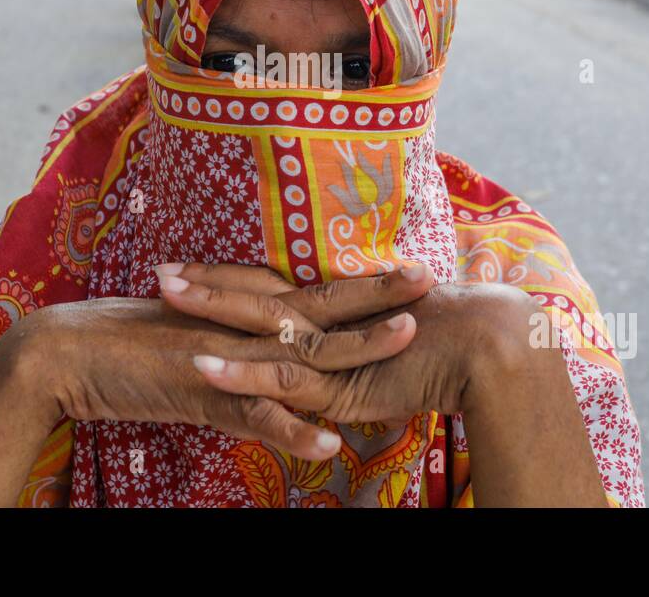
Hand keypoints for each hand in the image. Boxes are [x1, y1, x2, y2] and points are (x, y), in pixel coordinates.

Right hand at [14, 290, 418, 460]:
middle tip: (430, 276)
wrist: (68, 352)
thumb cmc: (130, 344)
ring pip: (301, 352)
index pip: (313, 292)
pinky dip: (291, 430)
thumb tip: (280, 353)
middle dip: (378, 293)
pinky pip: (254, 414)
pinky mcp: (200, 390)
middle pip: (321, 306)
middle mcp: (241, 323)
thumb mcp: (198, 340)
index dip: (362, 283)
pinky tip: (330, 443)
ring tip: (406, 339)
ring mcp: (225, 355)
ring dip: (355, 347)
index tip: (409, 269)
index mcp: (241, 309)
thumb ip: (244, 345)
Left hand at [159, 263, 541, 425]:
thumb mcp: (390, 352)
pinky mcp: (336, 380)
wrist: (489, 346)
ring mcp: (327, 347)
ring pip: (257, 323)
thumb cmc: (451, 345)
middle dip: (207, 282)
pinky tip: (200, 366)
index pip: (274, 287)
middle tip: (160, 269)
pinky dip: (238, 372)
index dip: (233, 277)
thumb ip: (360, 351)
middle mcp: (327, 319)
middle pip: (256, 293)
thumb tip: (347, 351)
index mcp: (337, 310)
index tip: (194, 267)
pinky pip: (278, 376)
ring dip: (210, 307)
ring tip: (164, 293)